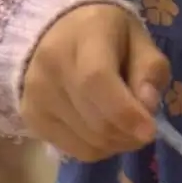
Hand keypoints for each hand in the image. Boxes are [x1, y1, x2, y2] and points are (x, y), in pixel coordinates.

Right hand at [21, 3, 167, 161]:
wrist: (55, 33)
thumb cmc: (107, 35)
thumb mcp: (139, 39)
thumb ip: (149, 69)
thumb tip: (148, 105)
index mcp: (84, 35)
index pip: (97, 81)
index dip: (125, 112)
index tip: (150, 130)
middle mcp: (52, 64)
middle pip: (95, 119)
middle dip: (128, 133)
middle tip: (144, 129)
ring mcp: (37, 94)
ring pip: (87, 141)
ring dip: (116, 143)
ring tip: (125, 127)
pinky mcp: (31, 117)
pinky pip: (74, 149)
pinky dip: (98, 148)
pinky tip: (104, 131)